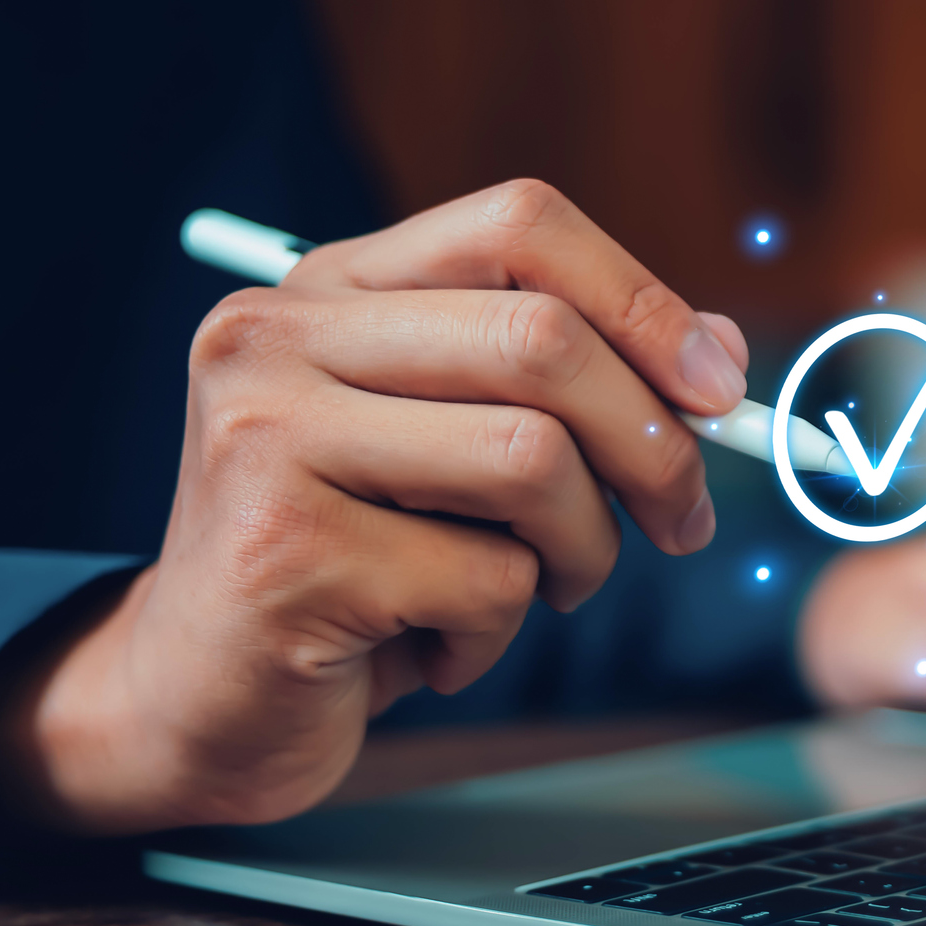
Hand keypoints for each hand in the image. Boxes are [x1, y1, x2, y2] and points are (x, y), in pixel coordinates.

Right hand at [0, 180, 748, 835]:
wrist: (204, 702)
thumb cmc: (360, 564)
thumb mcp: (467, 451)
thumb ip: (575, 385)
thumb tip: (721, 352)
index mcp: (331, 288)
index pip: (519, 224)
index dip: (643, 299)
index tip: (719, 389)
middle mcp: (279, 338)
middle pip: (544, 338)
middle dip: (653, 443)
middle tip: (682, 522)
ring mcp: (267, 437)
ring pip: (534, 459)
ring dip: (584, 550)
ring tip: (543, 591)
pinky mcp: (283, 552)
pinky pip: (489, 579)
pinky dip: (502, 631)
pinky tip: (440, 647)